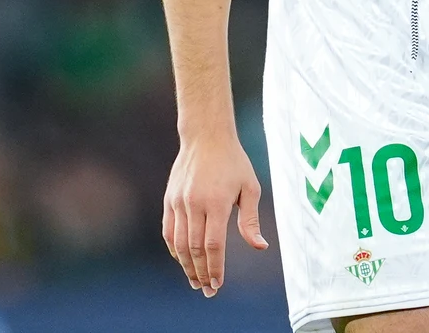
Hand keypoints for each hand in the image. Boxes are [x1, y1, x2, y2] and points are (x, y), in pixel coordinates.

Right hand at [163, 131, 267, 295]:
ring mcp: (179, 202)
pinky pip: (168, 231)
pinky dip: (174, 249)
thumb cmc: (234, 162)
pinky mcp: (169, 200)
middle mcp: (194, 204)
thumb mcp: (250, 188)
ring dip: (186, 266)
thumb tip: (260, 246)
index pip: (213, 244)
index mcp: (216, 203)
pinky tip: (182, 260)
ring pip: (179, 243)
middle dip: (201, 273)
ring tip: (195, 281)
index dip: (215, 267)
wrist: (206, 137)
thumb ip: (251, 220)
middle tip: (207, 290)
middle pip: (194, 249)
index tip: (218, 284)